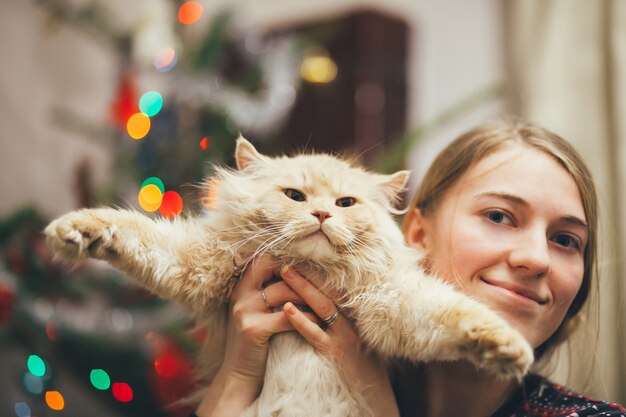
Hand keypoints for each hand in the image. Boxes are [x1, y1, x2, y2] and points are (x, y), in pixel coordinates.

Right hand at [196, 256, 316, 416]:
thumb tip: (298, 270)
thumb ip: (269, 291)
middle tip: (323, 279)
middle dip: (301, 272)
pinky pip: (287, 317)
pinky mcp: (253, 329)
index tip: (310, 265)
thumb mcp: (257, 311)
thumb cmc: (256, 341)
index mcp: (242, 287)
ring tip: (326, 301)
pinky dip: (306, 318)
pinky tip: (319, 321)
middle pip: (273, 267)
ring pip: (284, 291)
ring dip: (308, 296)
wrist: (239, 376)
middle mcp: (240, 295)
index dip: (288, 259)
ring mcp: (244, 311)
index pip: (264, 259)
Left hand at [280, 266, 398, 416]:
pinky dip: (301, 320)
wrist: (375, 398)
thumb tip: (323, 305)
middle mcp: (352, 321)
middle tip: (287, 257)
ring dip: (302, 287)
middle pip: (328, 289)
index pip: (334, 287)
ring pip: (322, 305)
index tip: (299, 258)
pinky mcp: (337, 352)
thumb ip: (342, 321)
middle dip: (307, 272)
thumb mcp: (356, 339)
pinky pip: (316, 333)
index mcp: (354, 316)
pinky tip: (287, 310)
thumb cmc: (362, 368)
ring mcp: (345, 336)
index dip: (317, 272)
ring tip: (284, 272)